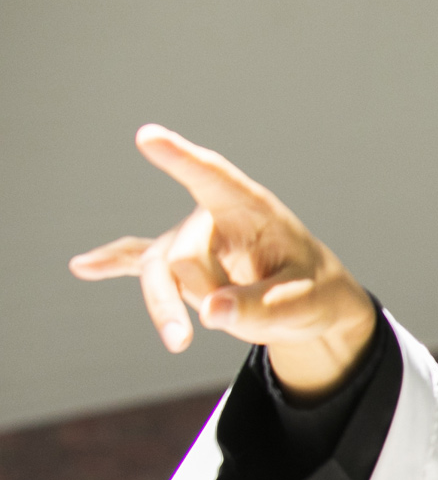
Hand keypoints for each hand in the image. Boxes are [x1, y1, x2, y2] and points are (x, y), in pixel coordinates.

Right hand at [69, 125, 373, 396]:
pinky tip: (83, 267)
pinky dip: (111, 263)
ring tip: (179, 342)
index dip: (182, 159)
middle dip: (207, 294)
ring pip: (159, 270)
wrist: (308, 300)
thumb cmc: (313, 290)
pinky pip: (136, 259)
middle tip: (238, 316)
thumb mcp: (305, 303)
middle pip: (184, 256)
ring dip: (167, 308)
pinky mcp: (178, 261)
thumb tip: (210, 313)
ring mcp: (191, 238)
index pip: (214, 178)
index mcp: (253, 209)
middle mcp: (214, 217)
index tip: (148, 137)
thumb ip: (264, 306)